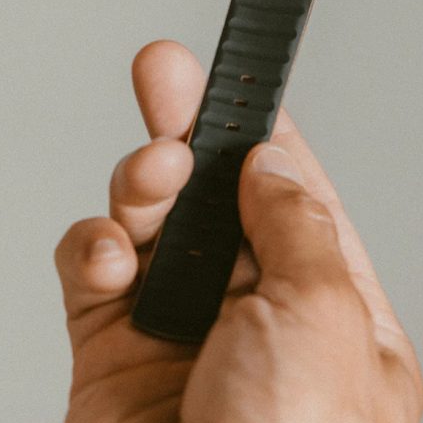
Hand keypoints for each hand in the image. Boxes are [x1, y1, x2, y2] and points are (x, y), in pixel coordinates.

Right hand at [53, 39, 422, 422]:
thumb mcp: (324, 315)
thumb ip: (296, 226)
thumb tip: (272, 165)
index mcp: (328, 313)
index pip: (294, 199)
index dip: (265, 135)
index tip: (242, 81)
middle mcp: (253, 318)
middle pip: (213, 196)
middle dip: (188, 128)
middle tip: (165, 71)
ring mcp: (179, 332)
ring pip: (151, 219)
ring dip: (143, 184)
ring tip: (150, 173)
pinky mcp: (110, 351)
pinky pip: (93, 268)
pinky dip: (94, 245)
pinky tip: (109, 252)